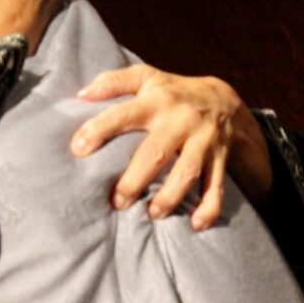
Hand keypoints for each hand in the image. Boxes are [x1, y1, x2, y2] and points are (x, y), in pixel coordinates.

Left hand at [70, 65, 256, 230]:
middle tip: (116, 201)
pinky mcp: (220, 158)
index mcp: (158, 100)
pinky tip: (196, 225)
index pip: (124, 114)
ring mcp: (204, 140)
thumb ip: (113, 82)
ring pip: (187, 172)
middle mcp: (181, 120)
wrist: (225, 99)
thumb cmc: (173, 92)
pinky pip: (216, 186)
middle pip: (156, 152)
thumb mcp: (146, 77)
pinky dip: (209, 207)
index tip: (78, 149)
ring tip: (152, 214)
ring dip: (170, 196)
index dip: (100, 129)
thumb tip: (81, 95)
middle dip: (135, 180)